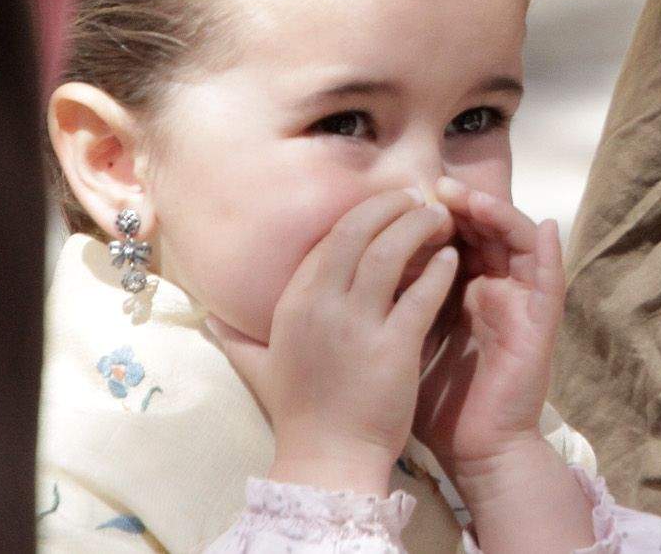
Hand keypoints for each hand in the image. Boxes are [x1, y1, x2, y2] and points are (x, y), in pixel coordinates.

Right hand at [208, 190, 458, 495]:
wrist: (326, 462)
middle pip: (357, 231)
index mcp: (291, 305)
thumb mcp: (261, 369)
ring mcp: (355, 326)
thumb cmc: (301, 415)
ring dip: (418, 225)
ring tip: (439, 217)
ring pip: (390, 251)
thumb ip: (236, 338)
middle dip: (390, 206)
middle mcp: (319, 307)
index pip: (327, 240)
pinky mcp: (392, 347)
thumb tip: (209, 316)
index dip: (359, 216)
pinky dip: (439, 269)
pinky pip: (422, 292)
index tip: (384, 206)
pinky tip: (451, 258)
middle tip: (416, 197)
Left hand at [413, 179, 565, 491]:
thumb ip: (395, 299)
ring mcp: (520, 301)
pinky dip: (548, 250)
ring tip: (471, 199)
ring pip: (517, 241)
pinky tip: (541, 225)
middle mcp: (493, 287)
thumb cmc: (434, 400)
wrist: (472, 451)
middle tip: (436, 186)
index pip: (452, 235)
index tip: (403, 197)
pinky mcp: (541, 322)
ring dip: (498, 216)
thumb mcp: (405, 337)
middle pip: (484, 229)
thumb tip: (354, 261)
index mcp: (460, 289)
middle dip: (462, 204)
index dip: (433, 212)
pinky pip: (550, 277)